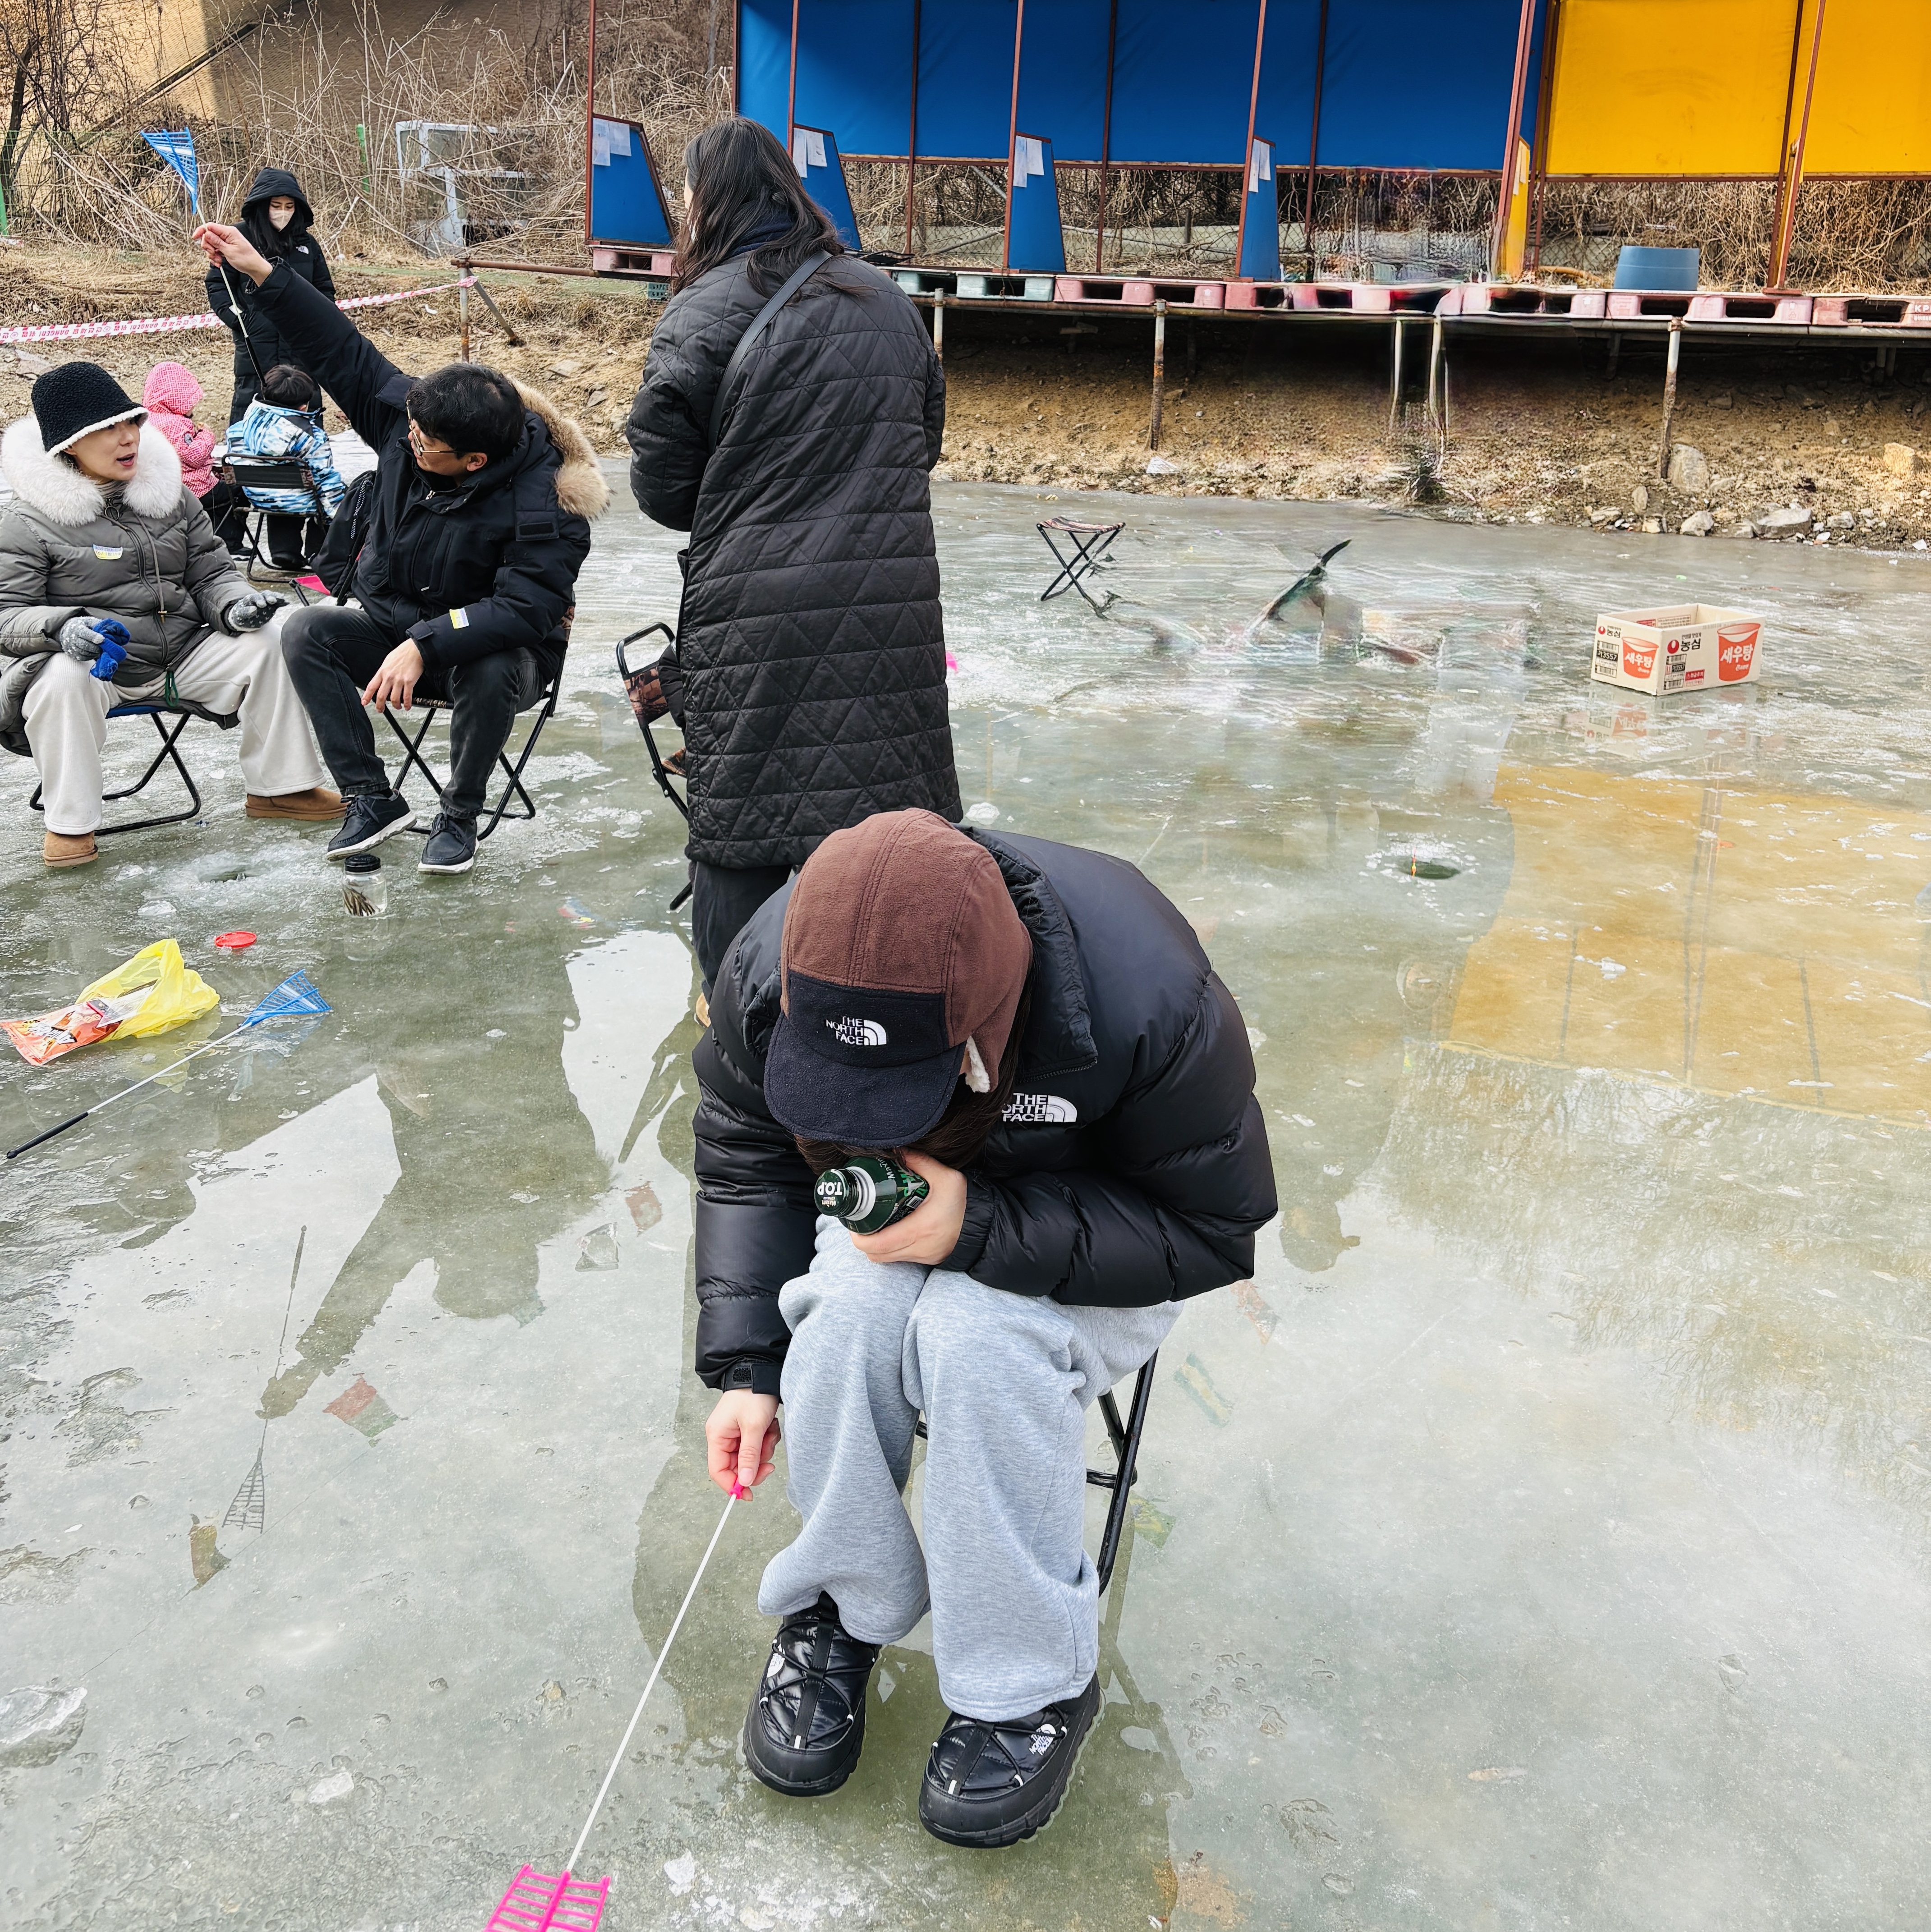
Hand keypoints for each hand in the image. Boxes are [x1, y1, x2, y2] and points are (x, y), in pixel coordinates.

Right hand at [57, 616, 104, 662]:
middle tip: (103, 646)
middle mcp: (72, 638)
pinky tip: (94, 651)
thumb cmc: (84, 626)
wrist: (69, 630)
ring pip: (85, 653)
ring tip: (99, 648)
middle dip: (96, 647)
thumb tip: (108, 631)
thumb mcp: (90, 622)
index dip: (94, 637)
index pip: (85, 633)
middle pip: (85, 645)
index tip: (102, 639)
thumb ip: (99, 625)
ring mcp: (71, 647)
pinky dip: (91, 656)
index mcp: (78, 628)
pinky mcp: (73, 654)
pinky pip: (84, 658)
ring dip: (94, 652)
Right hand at [192, 221, 271, 285]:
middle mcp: (227, 234)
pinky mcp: (226, 247)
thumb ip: (217, 242)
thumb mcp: (229, 251)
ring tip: (218, 261)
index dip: (201, 231)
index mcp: (229, 232)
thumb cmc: (246, 259)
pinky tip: (219, 262)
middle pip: (208, 235)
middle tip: (214, 254)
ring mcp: (226, 241)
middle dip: (208, 246)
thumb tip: (206, 233)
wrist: (255, 268)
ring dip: (211, 253)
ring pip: (211, 244)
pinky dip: (215, 256)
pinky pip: (215, 250)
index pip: (210, 226)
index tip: (195, 238)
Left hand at [224, 589, 285, 632]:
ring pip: (272, 597)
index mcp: (250, 600)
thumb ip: (245, 612)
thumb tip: (254, 609)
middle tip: (272, 601)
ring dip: (277, 597)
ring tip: (283, 599)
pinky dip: (282, 602)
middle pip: (265, 594)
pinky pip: (278, 603)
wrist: (245, 620)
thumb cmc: (240, 617)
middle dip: (269, 597)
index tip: (262, 605)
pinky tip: (287, 602)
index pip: (255, 597)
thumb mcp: (240, 615)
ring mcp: (266, 602)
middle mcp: (259, 598)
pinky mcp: (272, 607)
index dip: (259, 600)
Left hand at [361, 640, 424, 710]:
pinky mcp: (409, 682)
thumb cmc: (403, 653)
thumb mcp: (388, 661)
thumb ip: (384, 672)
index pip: (371, 686)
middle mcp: (389, 677)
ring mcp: (399, 680)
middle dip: (380, 706)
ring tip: (397, 707)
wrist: (415, 649)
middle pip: (381, 696)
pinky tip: (407, 706)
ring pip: (394, 699)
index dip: (366, 696)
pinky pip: (407, 697)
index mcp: (382, 671)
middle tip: (380, 710)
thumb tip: (382, 680)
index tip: (364, 702)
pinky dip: (407, 704)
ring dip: (395, 706)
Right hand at [706, 1390, 780, 1494]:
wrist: (762, 1371)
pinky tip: (771, 1426)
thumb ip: (749, 1456)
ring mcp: (735, 1433)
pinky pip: (757, 1446)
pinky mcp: (747, 1430)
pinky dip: (767, 1439)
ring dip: (764, 1449)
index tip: (749, 1495)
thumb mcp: (754, 1427)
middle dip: (755, 1464)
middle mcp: (722, 1436)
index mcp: (717, 1436)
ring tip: (770, 1432)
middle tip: (770, 1463)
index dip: (732, 1485)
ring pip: (750, 1457)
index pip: (718, 1471)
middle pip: (737, 1466)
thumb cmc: (754, 1395)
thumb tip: (745, 1482)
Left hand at [849, 1150, 966, 1265]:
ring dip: (875, 1246)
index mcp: (919, 1230)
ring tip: (873, 1224)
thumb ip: (920, 1162)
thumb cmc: (965, 1202)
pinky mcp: (928, 1260)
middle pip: (876, 1255)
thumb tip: (897, 1150)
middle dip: (863, 1240)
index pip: (877, 1245)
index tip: (853, 1222)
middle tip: (860, 1220)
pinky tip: (891, 1230)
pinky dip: (890, 1249)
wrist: (985, 1224)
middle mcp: (919, 1248)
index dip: (858, 1236)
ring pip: (886, 1259)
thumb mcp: (947, 1177)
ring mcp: (923, 1257)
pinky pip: (900, 1259)